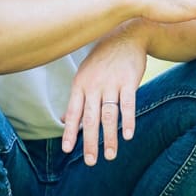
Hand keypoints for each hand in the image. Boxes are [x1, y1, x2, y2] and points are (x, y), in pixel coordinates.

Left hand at [61, 29, 147, 164]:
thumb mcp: (85, 74)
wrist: (127, 33)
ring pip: (108, 115)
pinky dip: (128, 121)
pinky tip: (128, 135)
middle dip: (89, 142)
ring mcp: (111, 83)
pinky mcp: (129, 81)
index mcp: (80, 84)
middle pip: (90, 118)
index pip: (73, 112)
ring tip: (110, 156)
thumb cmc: (104, 57)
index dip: (70, 131)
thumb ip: (77, 99)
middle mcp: (94, 85)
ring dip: (109, 137)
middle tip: (90, 161)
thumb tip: (66, 121)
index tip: (67, 150)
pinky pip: (128, 104)